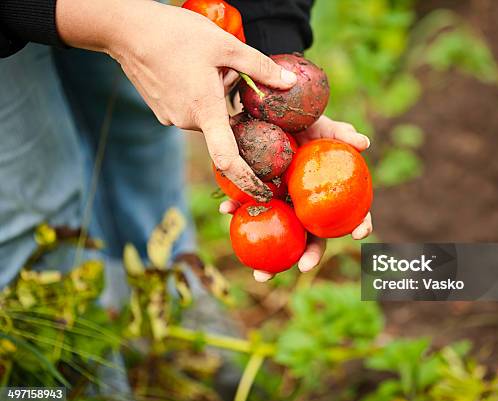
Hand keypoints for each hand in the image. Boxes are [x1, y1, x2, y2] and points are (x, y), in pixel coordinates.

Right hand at [56, 0, 296, 201]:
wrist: (126, 29)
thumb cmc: (175, 33)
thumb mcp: (225, 44)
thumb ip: (260, 67)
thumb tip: (290, 83)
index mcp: (205, 111)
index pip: (228, 159)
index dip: (247, 180)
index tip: (263, 192)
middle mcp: (187, 122)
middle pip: (224, 124)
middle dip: (231, 102)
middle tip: (224, 68)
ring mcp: (171, 119)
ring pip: (207, 115)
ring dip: (213, 96)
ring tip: (202, 63)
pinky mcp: (162, 112)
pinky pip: (191, 110)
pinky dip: (198, 95)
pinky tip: (188, 68)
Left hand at [219, 115, 372, 281]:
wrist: (272, 113)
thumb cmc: (305, 124)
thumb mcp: (323, 127)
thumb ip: (342, 134)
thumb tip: (365, 143)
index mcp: (328, 196)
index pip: (351, 214)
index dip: (360, 225)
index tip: (359, 235)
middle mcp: (307, 206)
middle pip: (313, 237)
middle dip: (309, 257)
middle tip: (302, 267)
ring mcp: (282, 204)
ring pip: (278, 235)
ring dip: (269, 259)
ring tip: (260, 273)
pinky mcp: (258, 196)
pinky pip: (248, 208)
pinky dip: (237, 208)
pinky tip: (226, 209)